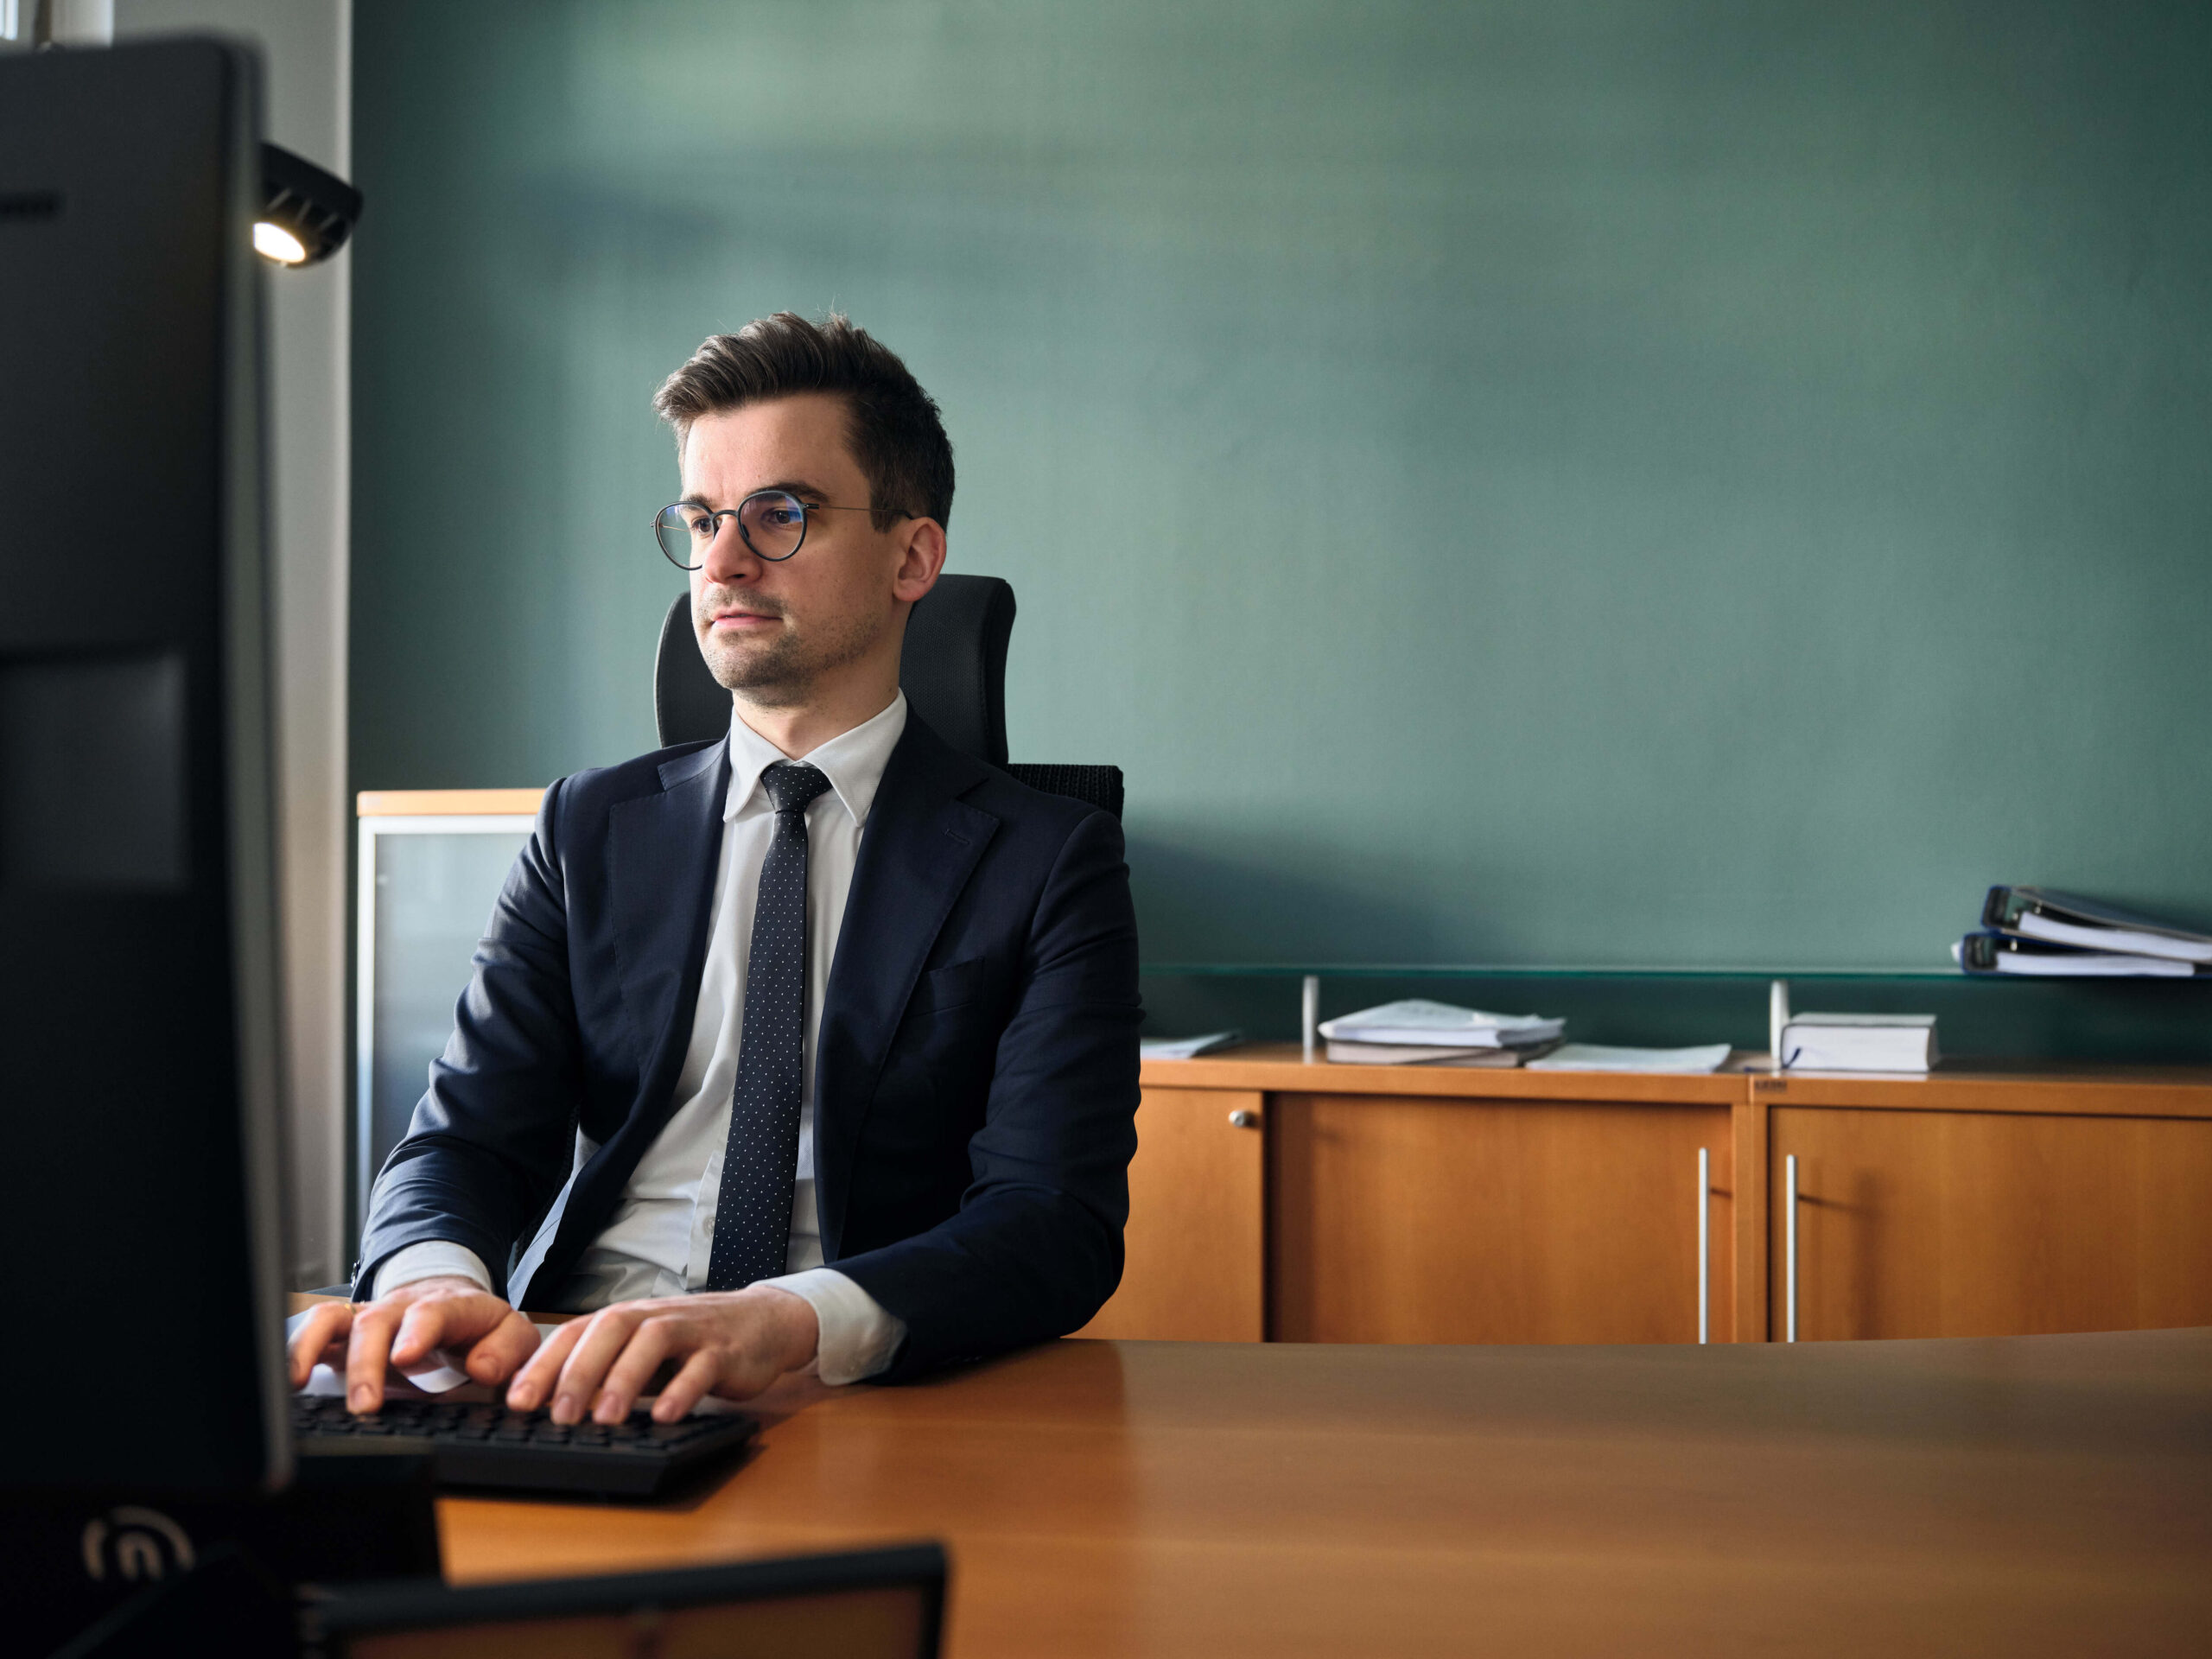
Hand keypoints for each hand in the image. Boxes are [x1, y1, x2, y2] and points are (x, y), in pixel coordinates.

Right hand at [287, 1276, 540, 1413]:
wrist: (451, 1301)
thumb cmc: (480, 1328)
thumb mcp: (511, 1335)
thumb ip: (506, 1351)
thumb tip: (482, 1369)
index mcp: (450, 1307)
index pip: (433, 1312)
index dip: (418, 1331)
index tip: (406, 1356)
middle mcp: (403, 1308)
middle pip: (376, 1323)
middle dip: (365, 1362)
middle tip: (364, 1404)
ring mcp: (370, 1318)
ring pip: (335, 1319)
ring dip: (316, 1350)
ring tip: (300, 1384)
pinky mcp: (346, 1333)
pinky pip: (315, 1330)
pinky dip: (296, 1349)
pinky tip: (288, 1379)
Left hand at [505, 1286, 819, 1424]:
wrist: (761, 1322)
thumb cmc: (692, 1343)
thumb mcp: (641, 1355)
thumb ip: (605, 1371)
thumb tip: (547, 1404)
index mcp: (625, 1320)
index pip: (575, 1333)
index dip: (543, 1365)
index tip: (516, 1401)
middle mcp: (653, 1317)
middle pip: (609, 1331)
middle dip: (579, 1372)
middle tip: (557, 1416)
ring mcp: (690, 1331)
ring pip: (651, 1341)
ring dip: (624, 1379)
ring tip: (605, 1419)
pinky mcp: (724, 1350)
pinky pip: (701, 1366)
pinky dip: (682, 1389)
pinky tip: (665, 1416)